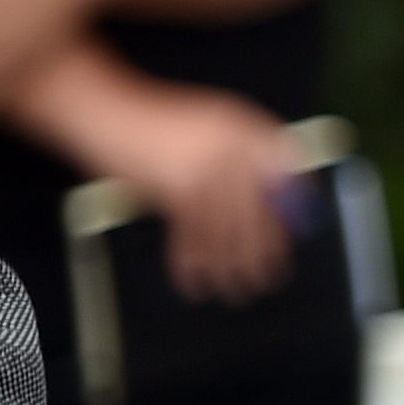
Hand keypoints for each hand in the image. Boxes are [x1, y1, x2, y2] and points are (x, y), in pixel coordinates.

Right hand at [55, 74, 298, 302]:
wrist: (106, 113)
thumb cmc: (160, 120)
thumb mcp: (218, 119)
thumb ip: (255, 148)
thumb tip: (288, 186)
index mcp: (246, 129)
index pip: (284, 172)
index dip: (292, 206)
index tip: (297, 237)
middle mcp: (234, 149)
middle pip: (257, 209)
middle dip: (262, 250)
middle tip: (268, 279)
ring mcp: (206, 170)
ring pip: (227, 227)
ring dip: (230, 265)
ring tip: (236, 291)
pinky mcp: (175, 191)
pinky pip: (191, 234)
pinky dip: (192, 261)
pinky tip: (195, 283)